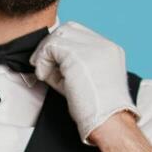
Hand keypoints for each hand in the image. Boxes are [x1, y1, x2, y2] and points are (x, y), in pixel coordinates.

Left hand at [30, 21, 135, 142]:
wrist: (108, 121)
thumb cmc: (98, 109)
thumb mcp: (87, 80)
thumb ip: (72, 65)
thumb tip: (48, 60)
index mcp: (110, 50)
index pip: (79, 33)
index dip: (61, 45)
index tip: (52, 61)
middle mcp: (103, 45)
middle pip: (67, 29)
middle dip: (51, 46)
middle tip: (42, 64)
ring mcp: (91, 48)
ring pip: (57, 36)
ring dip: (45, 54)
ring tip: (44, 73)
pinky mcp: (76, 56)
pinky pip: (50, 48)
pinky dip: (42, 61)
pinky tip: (43, 75)